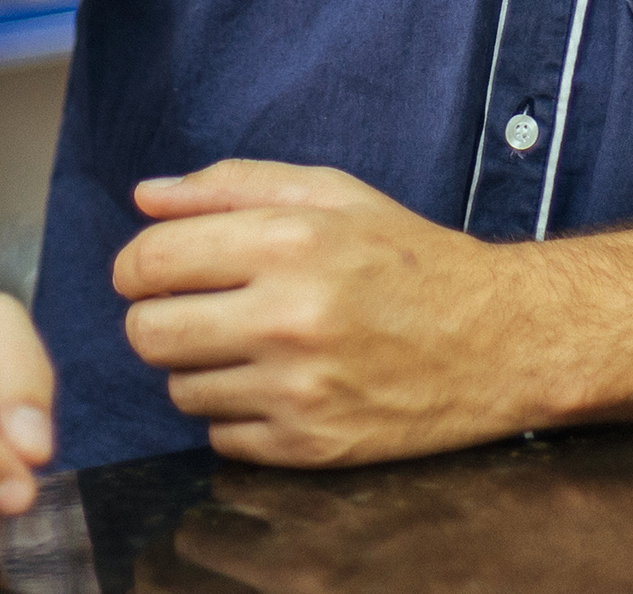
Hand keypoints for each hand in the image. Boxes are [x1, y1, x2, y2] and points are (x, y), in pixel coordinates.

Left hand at [114, 161, 545, 467]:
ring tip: (254, 346)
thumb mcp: (332, 194)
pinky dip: (238, 414)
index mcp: (290, 242)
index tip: (153, 272)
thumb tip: (145, 196)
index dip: (136, 266)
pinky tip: (281, 385)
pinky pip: (220, 437)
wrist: (497, 339)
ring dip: (202, 368)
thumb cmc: (408, 257)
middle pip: (148, 333)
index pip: (150, 261)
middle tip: (198, 311)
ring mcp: (298, 389)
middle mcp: (289, 317)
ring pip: (180, 390)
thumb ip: (232, 186)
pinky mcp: (309, 446)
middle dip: (158, 319)